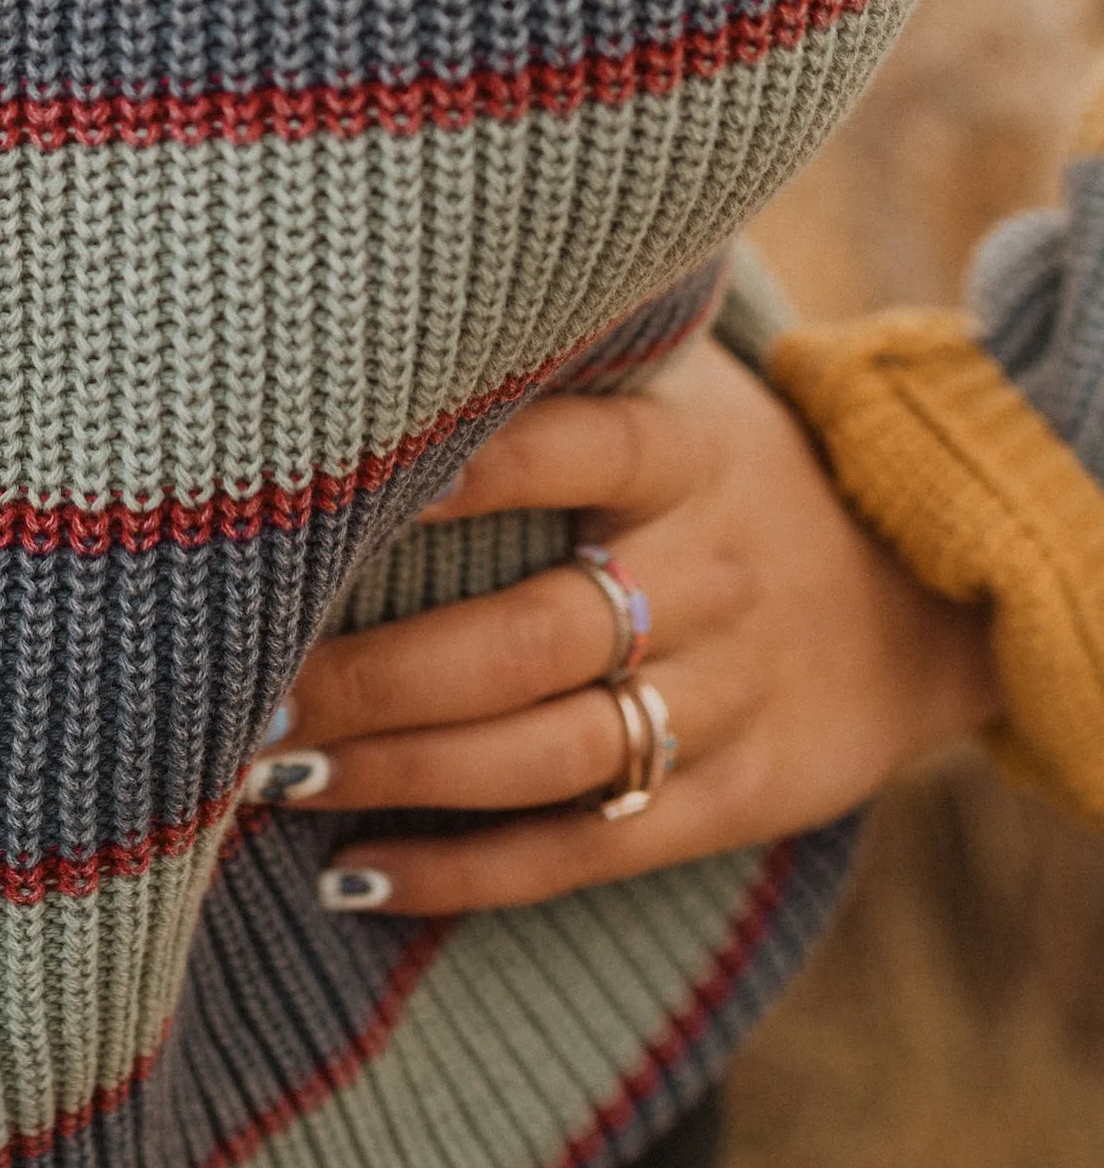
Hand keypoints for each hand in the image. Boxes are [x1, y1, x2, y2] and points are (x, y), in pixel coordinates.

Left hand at [265, 332, 1001, 913]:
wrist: (920, 595)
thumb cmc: (728, 468)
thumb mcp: (681, 383)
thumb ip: (564, 354)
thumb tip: (379, 292)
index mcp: (684, 452)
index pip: (573, 449)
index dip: (475, 468)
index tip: (356, 492)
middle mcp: (706, 573)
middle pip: (529, 637)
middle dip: (377, 675)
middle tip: (246, 693)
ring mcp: (727, 693)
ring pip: (549, 752)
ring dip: (403, 774)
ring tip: (270, 780)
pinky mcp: (735, 797)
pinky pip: (590, 847)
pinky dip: (469, 873)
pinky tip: (356, 875)